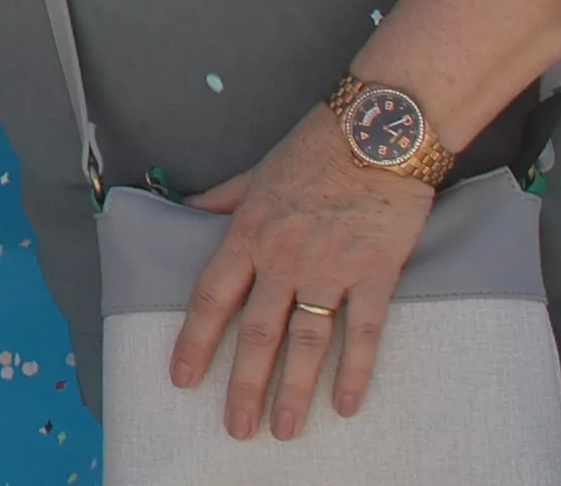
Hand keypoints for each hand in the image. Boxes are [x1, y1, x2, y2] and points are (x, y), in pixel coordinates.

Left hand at [171, 106, 435, 439]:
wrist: (377, 130)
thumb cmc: (315, 146)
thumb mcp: (256, 172)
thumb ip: (223, 200)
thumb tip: (186, 210)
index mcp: (248, 234)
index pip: (212, 297)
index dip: (195, 342)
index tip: (183, 379)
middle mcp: (283, 259)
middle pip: (257, 335)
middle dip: (244, 387)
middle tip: (236, 428)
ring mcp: (330, 270)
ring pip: (306, 343)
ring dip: (294, 392)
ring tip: (285, 430)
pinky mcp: (375, 274)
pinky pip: (365, 333)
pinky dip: (356, 372)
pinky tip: (348, 405)